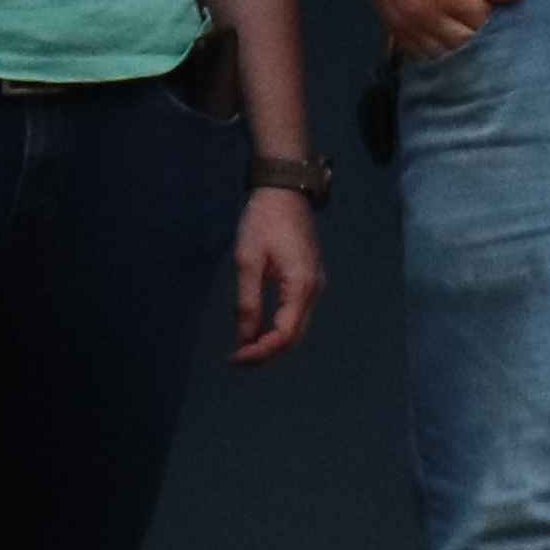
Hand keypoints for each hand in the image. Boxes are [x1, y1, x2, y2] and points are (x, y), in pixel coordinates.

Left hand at [232, 189, 324, 363]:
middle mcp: (314, 289)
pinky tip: (259, 328)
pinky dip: (279, 328)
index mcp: (301, 285)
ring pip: (297, 327)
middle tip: (235, 358)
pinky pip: (297, 314)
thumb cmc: (263, 221)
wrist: (285, 191)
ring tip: (243, 347)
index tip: (233, 358)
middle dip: (266, 352)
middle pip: (294, 336)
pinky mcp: (309, 279)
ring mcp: (315, 284)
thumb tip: (244, 337)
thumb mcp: (248, 260)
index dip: (260, 351)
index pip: (284, 334)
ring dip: (272, 342)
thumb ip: (248, 302)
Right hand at [355, 0, 527, 58]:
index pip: (483, 23)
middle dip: (476, 31)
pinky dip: (431, 47)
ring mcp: (404, 22)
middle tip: (478, 11)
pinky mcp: (389, 24)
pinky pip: (415, 51)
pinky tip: (439, 31)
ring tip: (460, 23)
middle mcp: (425, 14)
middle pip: (463, 42)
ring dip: (455, 43)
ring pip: (440, 53)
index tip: (493, 1)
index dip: (493, 13)